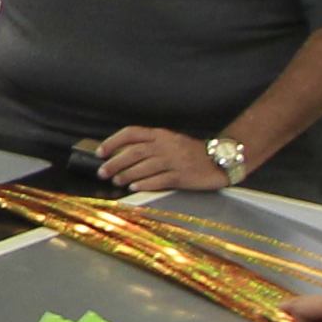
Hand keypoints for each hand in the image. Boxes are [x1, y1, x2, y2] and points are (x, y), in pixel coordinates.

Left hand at [93, 124, 233, 194]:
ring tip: (116, 181)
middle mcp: (166, 145)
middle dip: (115, 162)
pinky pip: (160, 180)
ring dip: (127, 174)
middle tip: (102, 172)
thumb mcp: (170, 142)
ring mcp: (175, 160)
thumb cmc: (191, 153)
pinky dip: (145, 184)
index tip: (100, 153)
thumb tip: (120, 155)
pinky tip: (135, 188)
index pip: (131, 133)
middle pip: (134, 152)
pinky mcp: (183, 176)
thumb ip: (149, 145)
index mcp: (161, 134)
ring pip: (145, 166)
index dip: (113, 142)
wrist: (221, 160)